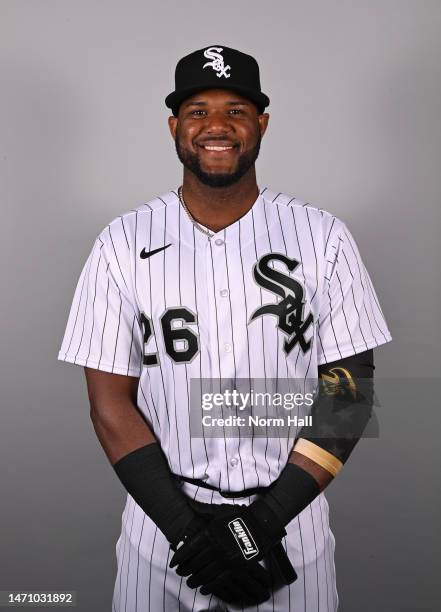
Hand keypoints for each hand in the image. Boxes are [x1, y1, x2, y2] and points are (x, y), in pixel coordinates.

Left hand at [170, 504, 285, 603]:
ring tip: (190, 582)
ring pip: (204, 574)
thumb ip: (203, 514)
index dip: (179, 558)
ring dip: (195, 580)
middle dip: (185, 570)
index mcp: (209, 533)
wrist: (260, 524)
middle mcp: (215, 547)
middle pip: (194, 563)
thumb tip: (190, 510)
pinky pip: (218, 581)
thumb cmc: (238, 517)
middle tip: (180, 573)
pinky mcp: (235, 567)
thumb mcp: (218, 513)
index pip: (188, 549)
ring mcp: (225, 559)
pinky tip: (203, 588)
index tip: (173, 564)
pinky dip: (209, 586)